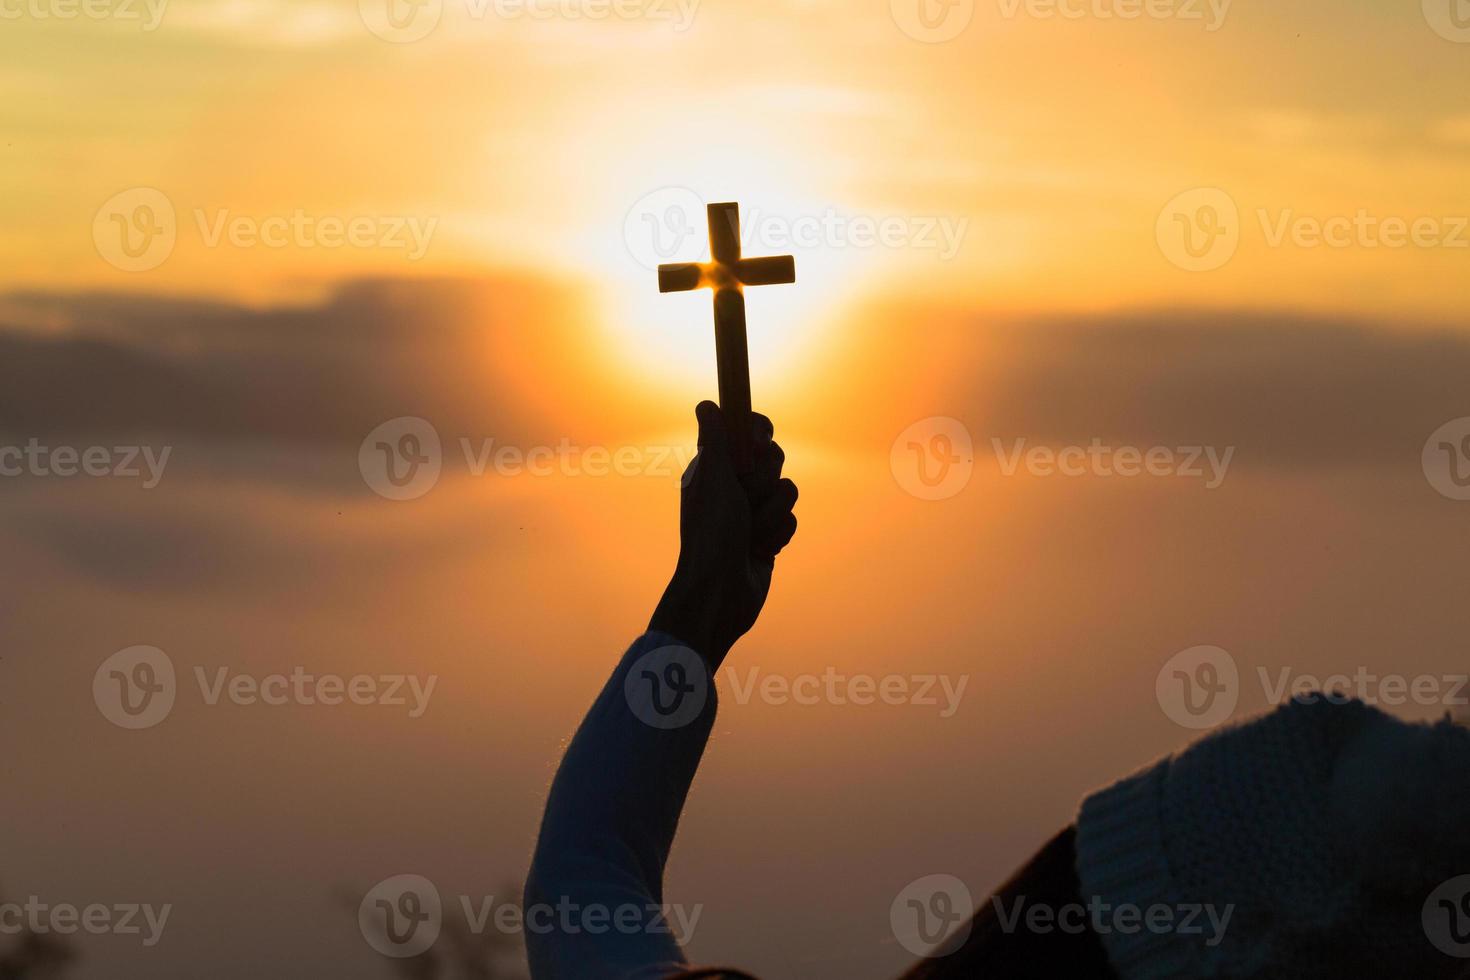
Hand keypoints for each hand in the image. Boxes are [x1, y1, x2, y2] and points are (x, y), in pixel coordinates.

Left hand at [648, 401, 798, 670]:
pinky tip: (760, 550)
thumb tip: (707, 404)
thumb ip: (715, 440)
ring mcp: (752, 511)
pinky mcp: (769, 535)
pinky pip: (791, 518)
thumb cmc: (711, 533)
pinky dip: (778, 533)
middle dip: (764, 478)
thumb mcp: (712, 478)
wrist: (720, 592)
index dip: (757, 432)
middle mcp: (733, 485)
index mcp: (715, 467)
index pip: (745, 431)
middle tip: (745, 496)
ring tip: (751, 532)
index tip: (757, 444)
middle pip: (773, 457)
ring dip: (771, 512)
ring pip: (786, 489)